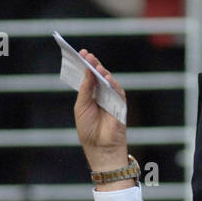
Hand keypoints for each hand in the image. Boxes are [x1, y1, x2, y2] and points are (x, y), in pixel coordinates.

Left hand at [71, 49, 128, 171]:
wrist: (99, 147)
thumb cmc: (88, 129)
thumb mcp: (81, 106)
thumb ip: (85, 89)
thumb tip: (88, 72)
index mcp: (90, 95)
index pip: (88, 76)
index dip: (86, 65)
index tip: (81, 53)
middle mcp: (101, 94)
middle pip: (98, 75)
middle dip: (94, 65)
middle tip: (88, 55)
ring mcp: (111, 99)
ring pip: (108, 81)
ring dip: (103, 72)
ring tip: (96, 66)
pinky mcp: (120, 104)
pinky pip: (118, 91)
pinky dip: (113, 83)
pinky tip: (106, 78)